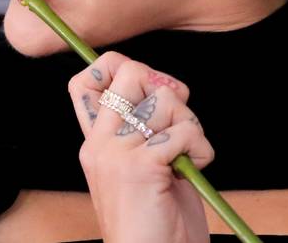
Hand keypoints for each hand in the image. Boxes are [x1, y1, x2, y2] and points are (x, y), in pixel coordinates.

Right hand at [68, 51, 213, 242]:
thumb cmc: (157, 222)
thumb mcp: (142, 167)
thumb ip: (142, 129)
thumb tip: (167, 88)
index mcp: (95, 142)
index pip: (85, 79)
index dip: (119, 66)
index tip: (149, 90)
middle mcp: (99, 143)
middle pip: (130, 72)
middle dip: (165, 88)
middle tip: (177, 121)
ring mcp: (116, 153)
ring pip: (165, 100)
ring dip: (190, 124)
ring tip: (187, 155)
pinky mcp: (141, 166)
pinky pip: (184, 131)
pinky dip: (201, 148)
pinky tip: (194, 168)